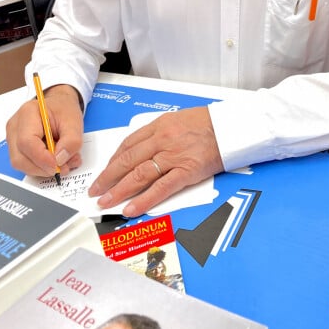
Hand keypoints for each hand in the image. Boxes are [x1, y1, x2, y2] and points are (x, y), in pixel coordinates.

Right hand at [6, 85, 83, 177]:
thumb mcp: (75, 121)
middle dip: (43, 167)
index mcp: (28, 113)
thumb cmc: (63, 109)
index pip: (26, 142)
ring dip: (43, 169)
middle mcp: (15, 126)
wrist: (59, 105)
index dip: (42, 158)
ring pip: (21, 164)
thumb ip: (71, 141)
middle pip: (20, 158)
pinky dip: (41, 167)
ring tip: (62, 160)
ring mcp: (13, 138)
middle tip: (64, 166)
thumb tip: (60, 160)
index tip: (57, 165)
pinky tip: (54, 159)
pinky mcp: (16, 147)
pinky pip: (25, 164)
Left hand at [89, 107, 223, 216]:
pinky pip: (160, 188)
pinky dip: (143, 200)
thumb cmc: (209, 124)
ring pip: (138, 175)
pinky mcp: (186, 171)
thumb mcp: (178, 120)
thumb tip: (143, 149)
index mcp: (159, 125)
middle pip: (127, 160)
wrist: (233, 127)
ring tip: (106, 202)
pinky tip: (131, 208)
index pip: (128, 144)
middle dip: (108, 177)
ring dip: (119, 190)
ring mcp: (173, 156)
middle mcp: (162, 139)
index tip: (104, 171)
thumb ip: (160, 133)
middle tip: (95, 190)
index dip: (113, 160)